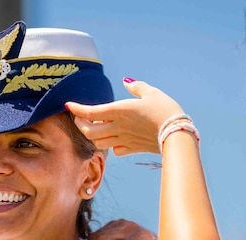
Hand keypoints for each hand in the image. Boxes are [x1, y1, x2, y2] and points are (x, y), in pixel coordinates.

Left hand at [66, 79, 185, 155]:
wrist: (177, 135)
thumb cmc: (166, 111)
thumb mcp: (152, 93)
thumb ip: (137, 87)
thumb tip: (126, 82)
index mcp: (120, 111)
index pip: (90, 112)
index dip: (76, 109)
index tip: (68, 105)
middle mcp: (118, 127)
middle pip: (89, 132)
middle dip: (81, 125)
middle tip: (80, 117)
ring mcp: (124, 140)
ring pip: (99, 143)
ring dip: (92, 136)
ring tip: (94, 127)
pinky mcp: (132, 149)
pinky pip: (115, 150)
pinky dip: (110, 145)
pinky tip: (114, 139)